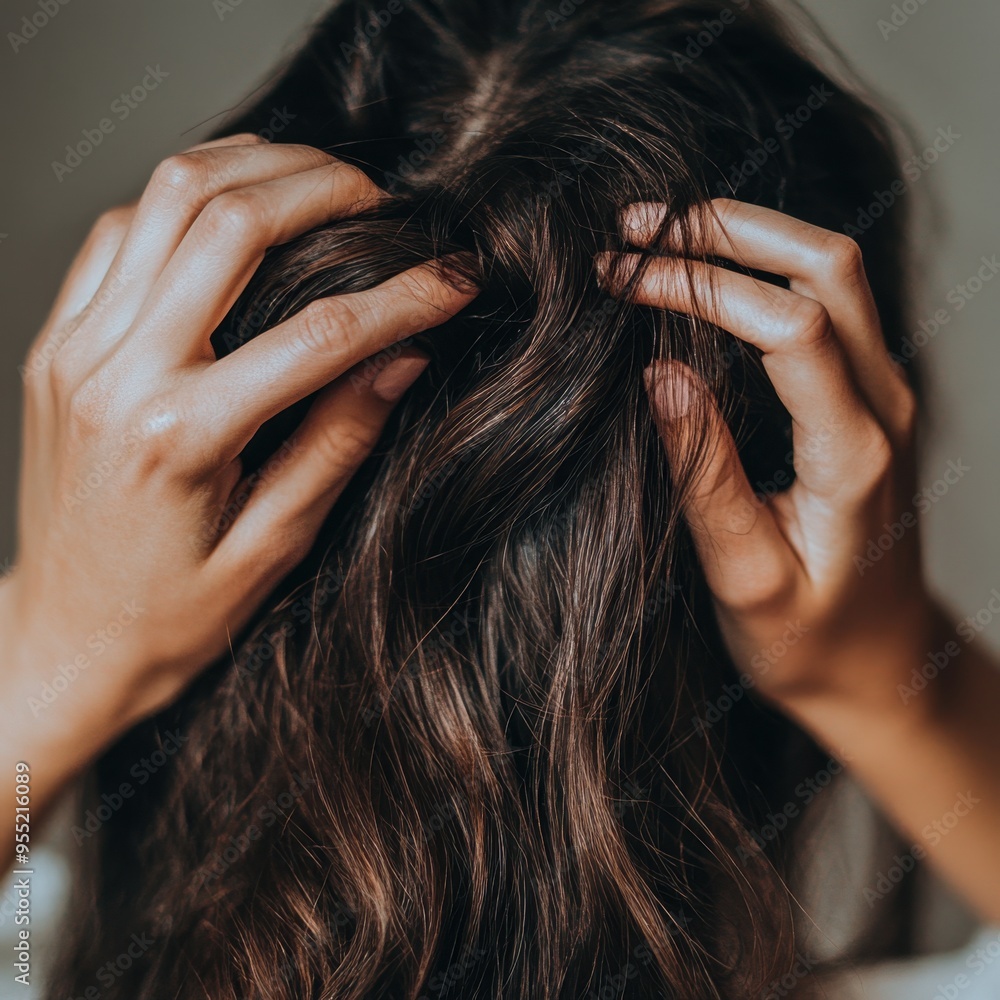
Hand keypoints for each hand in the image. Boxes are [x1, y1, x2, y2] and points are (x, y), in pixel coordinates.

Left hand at [1, 134, 474, 766]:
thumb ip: (339, 441)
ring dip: (251, 169)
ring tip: (317, 177)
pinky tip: (231, 208)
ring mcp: (76, 349)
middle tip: (382, 200)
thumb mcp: (274, 546)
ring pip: (164, 198)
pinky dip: (180, 199)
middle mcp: (117, 375)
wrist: (64, 639)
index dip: (402, 298)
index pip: (318, 335)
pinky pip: (117, 231)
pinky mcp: (58, 343)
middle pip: (230, 223)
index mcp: (181, 438)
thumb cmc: (169, 615)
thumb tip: (401, 357)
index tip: (453, 278)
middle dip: (323, 189)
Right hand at [601, 198, 935, 728]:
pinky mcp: (864, 397)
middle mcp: (883, 407)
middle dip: (727, 228)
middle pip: (827, 266)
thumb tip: (660, 374)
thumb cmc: (810, 640)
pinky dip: (762, 267)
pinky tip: (704, 271)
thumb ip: (706, 476)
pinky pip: (825, 302)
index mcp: (853, 454)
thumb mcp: (747, 578)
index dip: (699, 288)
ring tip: (659, 233)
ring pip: (833, 271)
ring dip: (747, 236)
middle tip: (635, 226)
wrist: (880, 664)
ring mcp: (881, 395)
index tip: (619, 282)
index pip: (787, 327)